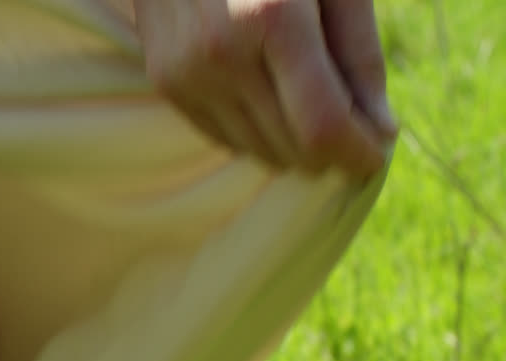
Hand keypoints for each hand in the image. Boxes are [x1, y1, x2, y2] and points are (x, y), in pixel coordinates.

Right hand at [132, 0, 397, 176]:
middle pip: (290, 147)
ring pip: (255, 149)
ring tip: (316, 115)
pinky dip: (258, 134)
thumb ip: (359, 51)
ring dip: (295, 147)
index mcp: (273, 18)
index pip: (321, 124)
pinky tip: (276, 104)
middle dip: (332, 152)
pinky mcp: (166, 81)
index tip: (378, 155)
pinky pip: (223, 136)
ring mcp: (186, 71)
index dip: (356, 152)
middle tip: (355, 133)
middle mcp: (222, 53)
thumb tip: (381, 130)